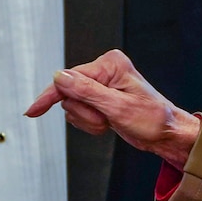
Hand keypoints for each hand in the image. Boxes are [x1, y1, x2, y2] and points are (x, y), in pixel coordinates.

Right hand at [24, 49, 199, 168]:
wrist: (167, 135)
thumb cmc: (154, 120)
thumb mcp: (119, 108)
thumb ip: (87, 91)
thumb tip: (59, 77)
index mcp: (110, 64)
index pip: (69, 79)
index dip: (50, 96)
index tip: (33, 110)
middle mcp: (104, 71)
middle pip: (69, 94)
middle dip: (85, 113)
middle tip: (105, 119)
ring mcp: (101, 85)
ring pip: (73, 106)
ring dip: (88, 121)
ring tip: (109, 122)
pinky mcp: (100, 98)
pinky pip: (80, 113)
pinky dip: (90, 124)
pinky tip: (107, 124)